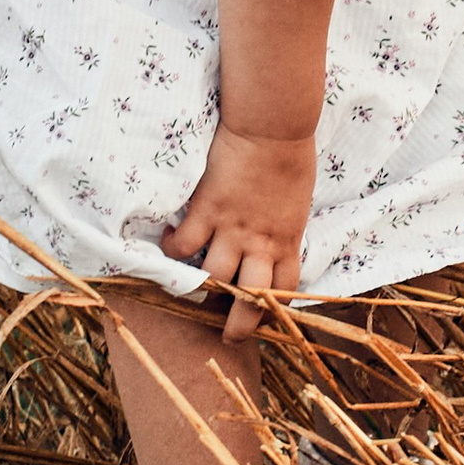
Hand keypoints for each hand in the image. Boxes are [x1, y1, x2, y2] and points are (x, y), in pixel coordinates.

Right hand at [162, 126, 316, 339]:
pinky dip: (171, 249)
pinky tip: (167, 243)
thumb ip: (282, 228)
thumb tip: (272, 241)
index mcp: (287, 241)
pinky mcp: (207, 210)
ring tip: (191, 289)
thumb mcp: (296, 203)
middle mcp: (260, 243)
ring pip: (214, 278)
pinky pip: (183, 244)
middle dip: (240, 326)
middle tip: (229, 338)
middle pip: (251, 301)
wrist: (272, 126)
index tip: (262, 318)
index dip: (273, 311)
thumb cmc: (291, 156)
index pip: (284, 290)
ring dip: (201, 288)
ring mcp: (232, 229)